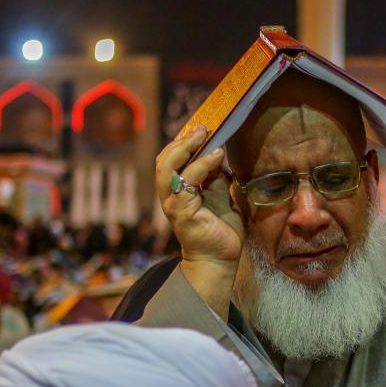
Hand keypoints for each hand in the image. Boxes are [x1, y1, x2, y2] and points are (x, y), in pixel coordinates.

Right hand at [155, 126, 244, 315]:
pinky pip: (187, 182)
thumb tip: (219, 152)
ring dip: (186, 147)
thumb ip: (216, 176)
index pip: (172, 159)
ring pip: (167, 166)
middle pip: (164, 159)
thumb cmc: (221, 229)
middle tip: (202, 127)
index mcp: (177, 190)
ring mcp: (173, 203)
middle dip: (182, 140)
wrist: (221, 259)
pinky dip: (202, 165)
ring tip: (204, 135)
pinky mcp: (181, 212)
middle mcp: (169, 195)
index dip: (183, 141)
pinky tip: (217, 156)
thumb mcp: (221, 194)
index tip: (201, 127)